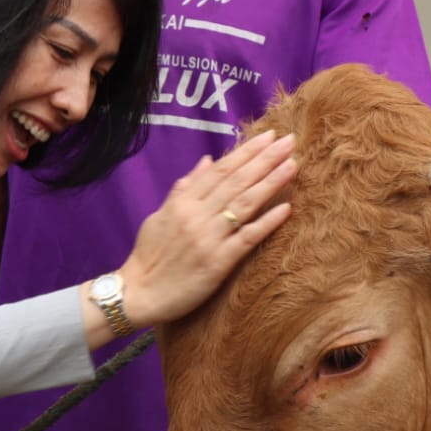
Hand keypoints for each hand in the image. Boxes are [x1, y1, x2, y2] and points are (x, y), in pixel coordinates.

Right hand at [118, 131, 297, 327]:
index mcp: (183, 203)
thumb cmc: (148, 257)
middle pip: (236, 182)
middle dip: (264, 159)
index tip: (268, 137)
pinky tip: (286, 209)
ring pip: (244, 204)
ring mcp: (208, 239)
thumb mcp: (159, 216)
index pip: (220, 171)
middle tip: (289, 141)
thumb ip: (184, 188)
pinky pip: (246, 239)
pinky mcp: (217, 263)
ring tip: (292, 165)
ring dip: (270, 183)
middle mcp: (196, 216)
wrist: (138, 293)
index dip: (245, 152)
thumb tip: (207, 160)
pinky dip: (266, 223)